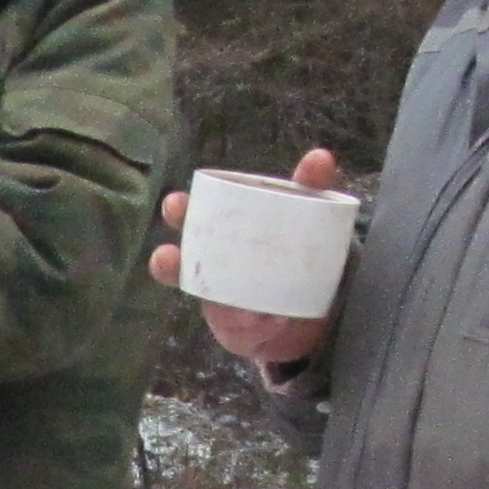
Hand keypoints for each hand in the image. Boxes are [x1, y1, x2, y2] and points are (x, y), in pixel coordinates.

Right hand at [154, 144, 338, 365]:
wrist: (315, 299)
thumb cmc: (298, 248)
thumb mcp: (309, 215)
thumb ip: (311, 186)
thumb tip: (320, 156)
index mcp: (224, 232)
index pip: (193, 218)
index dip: (180, 213)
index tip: (173, 206)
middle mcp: (213, 269)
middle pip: (183, 265)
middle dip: (170, 262)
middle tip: (168, 258)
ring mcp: (222, 303)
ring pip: (210, 305)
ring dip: (219, 307)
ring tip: (239, 308)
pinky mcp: (239, 332)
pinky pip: (243, 332)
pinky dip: (257, 328)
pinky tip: (274, 323)